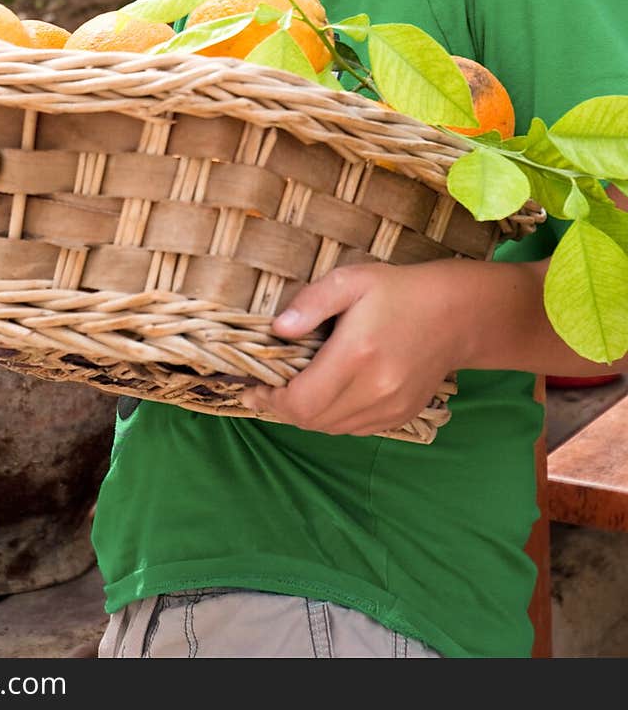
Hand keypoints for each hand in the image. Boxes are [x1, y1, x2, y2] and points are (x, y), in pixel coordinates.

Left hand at [241, 260, 458, 435]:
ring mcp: (391, 407)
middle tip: (265, 390)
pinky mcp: (401, 415)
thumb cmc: (398, 291)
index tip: (252, 388)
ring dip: (306, 415)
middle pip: (311, 420)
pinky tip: (326, 395)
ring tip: (292, 391)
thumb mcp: (350, 281)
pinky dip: (333, 418)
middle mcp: (375, 389)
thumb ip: (310, 304)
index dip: (269, 399)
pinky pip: (354, 429)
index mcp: (357, 355)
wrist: (456, 314)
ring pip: (331, 428)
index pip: (300, 401)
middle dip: (282, 408)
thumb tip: (278, 330)